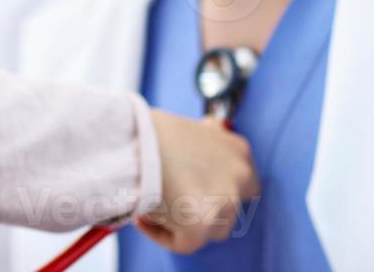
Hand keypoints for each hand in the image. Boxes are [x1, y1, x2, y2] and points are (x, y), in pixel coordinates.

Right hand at [138, 109, 258, 253]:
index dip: (216, 185)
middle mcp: (240, 176)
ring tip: (152, 204)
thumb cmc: (150, 130)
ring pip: (210, 229)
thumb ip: (206, 148)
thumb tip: (200, 161)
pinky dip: (161, 234)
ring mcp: (223, 203)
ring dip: (185, 222)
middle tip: (173, 197)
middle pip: (229, 208)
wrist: (130, 138)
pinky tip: (141, 217)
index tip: (193, 184)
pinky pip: (182, 243)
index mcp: (238, 150)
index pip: (243, 181)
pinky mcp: (200, 227)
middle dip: (204, 207)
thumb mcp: (190, 129)